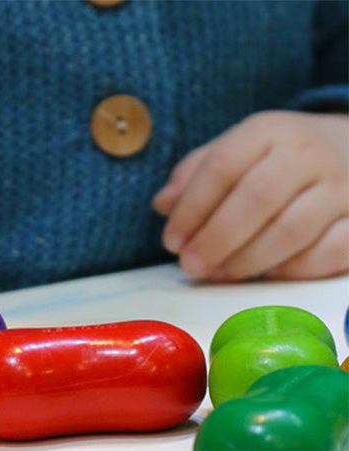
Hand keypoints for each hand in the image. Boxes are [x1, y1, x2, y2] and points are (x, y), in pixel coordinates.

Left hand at [153, 111, 347, 280]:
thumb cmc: (275, 159)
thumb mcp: (235, 151)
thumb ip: (196, 175)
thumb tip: (162, 204)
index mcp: (268, 132)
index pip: (222, 166)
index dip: (192, 208)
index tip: (171, 241)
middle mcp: (308, 155)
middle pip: (257, 199)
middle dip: (216, 238)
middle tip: (191, 266)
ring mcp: (341, 188)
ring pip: (292, 230)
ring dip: (248, 260)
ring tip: (219, 274)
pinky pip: (329, 252)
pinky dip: (294, 269)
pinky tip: (267, 275)